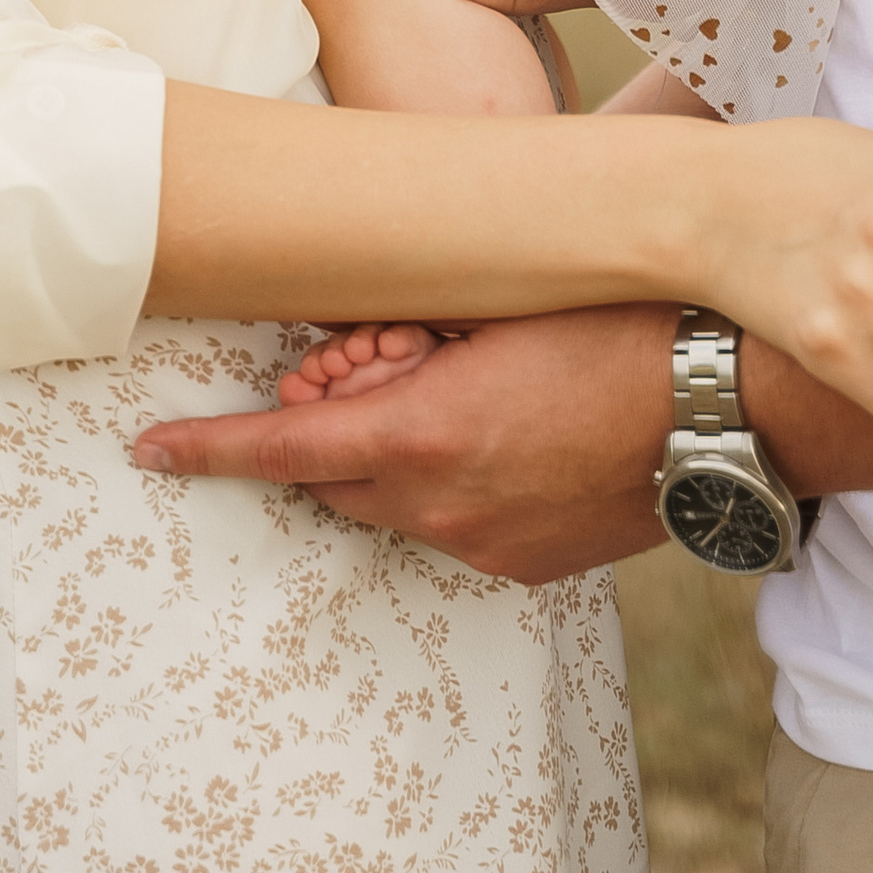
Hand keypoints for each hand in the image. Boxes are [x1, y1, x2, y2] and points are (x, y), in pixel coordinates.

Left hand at [139, 306, 679, 579]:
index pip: (282, 450)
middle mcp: (441, 505)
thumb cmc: (614, 324)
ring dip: (390, 457)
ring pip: (392, 503)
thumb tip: (343, 350)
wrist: (720, 402)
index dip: (209, 450)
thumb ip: (405, 332)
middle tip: (358, 370)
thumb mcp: (495, 306)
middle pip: (331, 479)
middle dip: (320, 434)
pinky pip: (452, 526)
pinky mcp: (526, 567)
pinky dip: (448, 485)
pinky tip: (503, 432)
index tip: (152, 451)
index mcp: (422, 433)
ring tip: (453, 387)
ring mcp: (485, 545)